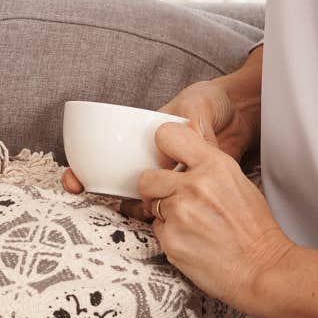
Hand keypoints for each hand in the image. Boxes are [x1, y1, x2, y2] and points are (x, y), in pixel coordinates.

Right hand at [62, 80, 238, 218]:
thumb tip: (191, 146)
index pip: (109, 155)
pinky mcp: (191, 189)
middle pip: (121, 183)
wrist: (241, 113)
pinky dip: (167, 212)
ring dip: (135, 207)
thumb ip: (192, 125)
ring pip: (145, 199)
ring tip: (140, 209)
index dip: (86, 169)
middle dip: (103, 194)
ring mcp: (171, 176)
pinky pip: (174, 205)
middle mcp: (153, 159)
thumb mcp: (197, 105)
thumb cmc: (212, 102)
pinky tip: (168, 214)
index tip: (76, 180)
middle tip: (96, 196)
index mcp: (144, 138)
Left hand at [137, 121, 294, 311]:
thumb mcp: (237, 180)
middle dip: (154, 189)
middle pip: (146, 176)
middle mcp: (193, 185)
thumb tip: (186, 146)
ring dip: (162, 213)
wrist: (262, 268)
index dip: (163, 149)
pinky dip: (170, 236)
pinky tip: (191, 241)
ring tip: (188, 223)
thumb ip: (208, 163)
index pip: (167, 135)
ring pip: (150, 205)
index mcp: (214, 165)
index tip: (166, 161)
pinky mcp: (170, 241)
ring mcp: (179, 214)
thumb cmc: (255, 228)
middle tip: (170, 199)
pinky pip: (157, 231)